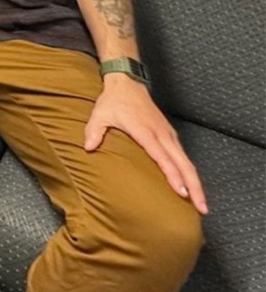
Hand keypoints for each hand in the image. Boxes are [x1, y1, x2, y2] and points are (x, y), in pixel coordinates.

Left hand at [84, 75, 207, 213]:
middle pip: (184, 164)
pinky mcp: (170, 134)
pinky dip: (189, 172)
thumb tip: (89, 147)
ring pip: (187, 161)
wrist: (127, 83)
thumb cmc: (113, 101)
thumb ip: (94, 131)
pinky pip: (183, 156)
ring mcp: (168, 134)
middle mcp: (162, 134)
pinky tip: (191, 185)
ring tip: (201, 204)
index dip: (173, 175)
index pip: (163, 157)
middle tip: (202, 208)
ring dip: (195, 182)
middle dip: (194, 186)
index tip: (182, 193)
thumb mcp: (100, 114)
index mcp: (146, 132)